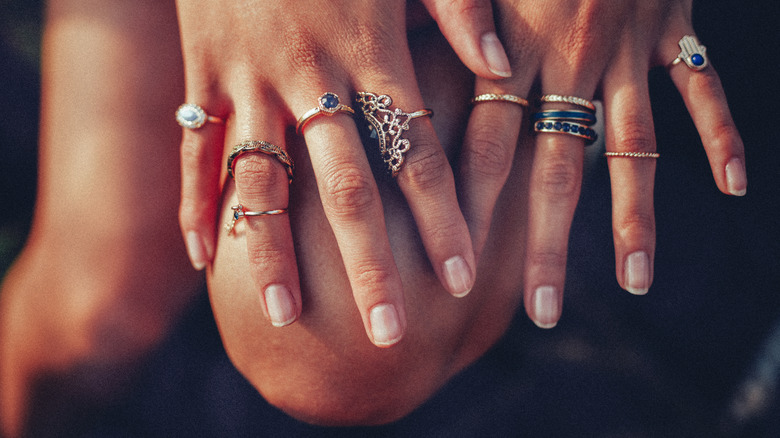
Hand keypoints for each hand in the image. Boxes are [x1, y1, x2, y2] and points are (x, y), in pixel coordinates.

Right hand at [175, 1, 476, 346]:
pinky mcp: (202, 75)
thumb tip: (500, 72)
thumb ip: (458, 13)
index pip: (417, 154)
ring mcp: (249, 80)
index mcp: (371, 52)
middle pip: (345, 188)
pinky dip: (197, 205)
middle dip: (369, 263)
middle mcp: (312, 78)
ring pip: (261, 180)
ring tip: (284, 315)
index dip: (443, 218)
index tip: (460, 278)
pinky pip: (197, 151)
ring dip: (271, 251)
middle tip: (388, 331)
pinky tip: (205, 259)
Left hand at [426, 0, 745, 326]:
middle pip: (555, 170)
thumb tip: (417, 71)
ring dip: (634, 219)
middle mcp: (572, 60)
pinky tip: (732, 185)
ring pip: (632, 150)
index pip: (485, 144)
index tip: (455, 271)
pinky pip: (701, 91)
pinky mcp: (673, 31)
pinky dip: (719, 134)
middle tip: (537, 311)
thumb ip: (446, 14)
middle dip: (543, 244)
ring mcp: (630, 52)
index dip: (468, 209)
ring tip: (633, 282)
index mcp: (514, 43)